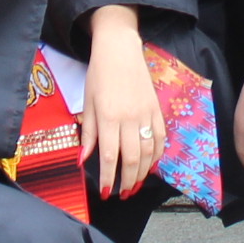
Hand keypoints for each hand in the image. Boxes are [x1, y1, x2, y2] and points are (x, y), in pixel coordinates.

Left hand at [79, 25, 163, 200]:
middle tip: (122, 193)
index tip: (106, 192)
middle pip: (132, 159)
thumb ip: (88, 133)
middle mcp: (129, 118)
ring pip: (149, 152)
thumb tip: (82, 160)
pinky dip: (157, 155)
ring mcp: (146, 114)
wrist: (120, 49)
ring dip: (143, 172)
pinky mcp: (157, 109)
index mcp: (108, 117)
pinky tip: (150, 164)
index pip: (110, 156)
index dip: (109, 178)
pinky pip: (161, 138)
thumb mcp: (87, 102)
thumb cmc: (99, 74)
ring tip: (135, 184)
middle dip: (127, 181)